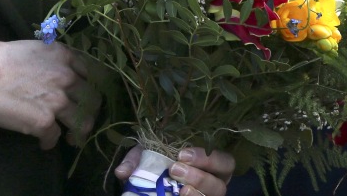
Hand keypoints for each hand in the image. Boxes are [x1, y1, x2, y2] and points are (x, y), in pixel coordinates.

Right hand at [0, 39, 100, 149]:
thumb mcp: (33, 48)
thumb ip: (51, 60)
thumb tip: (54, 72)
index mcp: (63, 55)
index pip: (92, 72)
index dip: (90, 86)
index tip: (85, 94)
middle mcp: (66, 76)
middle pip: (93, 99)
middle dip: (89, 111)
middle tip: (80, 118)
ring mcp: (58, 100)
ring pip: (84, 122)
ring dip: (78, 132)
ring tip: (70, 137)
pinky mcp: (45, 122)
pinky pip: (55, 138)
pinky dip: (49, 142)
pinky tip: (42, 141)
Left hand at [114, 145, 233, 195]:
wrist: (155, 184)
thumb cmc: (158, 162)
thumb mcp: (147, 155)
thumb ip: (136, 160)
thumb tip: (122, 172)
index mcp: (210, 165)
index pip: (224, 161)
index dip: (207, 158)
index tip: (181, 154)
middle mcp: (215, 184)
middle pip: (220, 184)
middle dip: (199, 176)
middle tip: (175, 170)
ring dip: (197, 193)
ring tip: (180, 190)